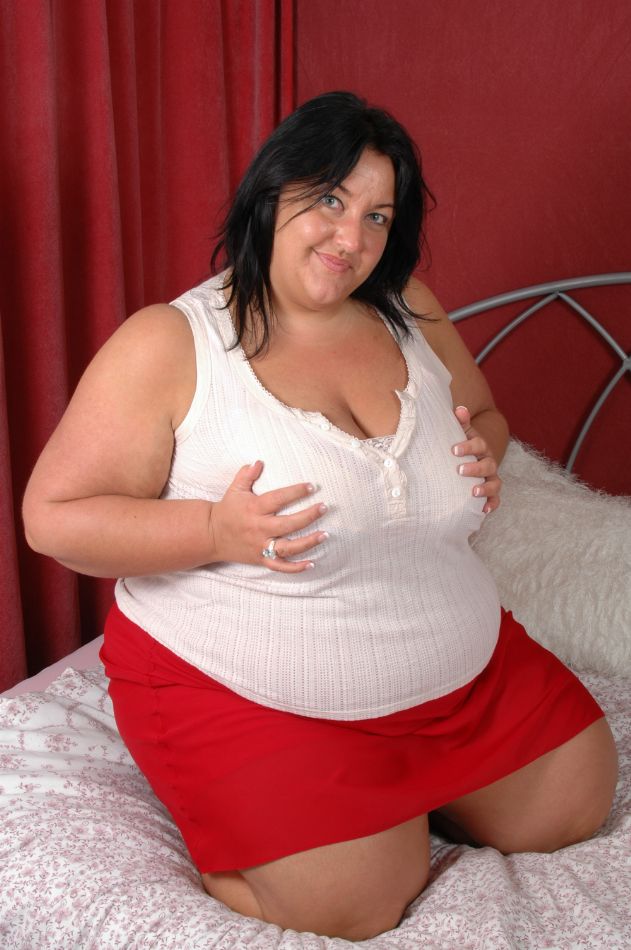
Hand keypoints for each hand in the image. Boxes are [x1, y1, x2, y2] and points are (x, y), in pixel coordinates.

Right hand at [208, 461, 327, 571]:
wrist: (210, 535)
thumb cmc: (227, 510)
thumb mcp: (235, 489)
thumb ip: (247, 475)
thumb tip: (259, 461)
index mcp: (254, 509)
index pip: (278, 499)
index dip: (295, 492)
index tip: (311, 487)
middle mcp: (259, 528)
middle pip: (288, 524)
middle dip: (308, 516)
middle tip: (324, 508)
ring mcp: (260, 546)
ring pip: (287, 547)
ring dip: (308, 542)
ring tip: (324, 534)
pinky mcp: (260, 559)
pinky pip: (280, 566)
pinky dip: (296, 568)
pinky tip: (311, 563)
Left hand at [452, 406, 501, 512]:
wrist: (473, 458)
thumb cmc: (462, 446)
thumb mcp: (461, 433)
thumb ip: (460, 422)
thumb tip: (459, 409)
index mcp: (480, 447)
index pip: (478, 444)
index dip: (468, 446)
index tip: (454, 450)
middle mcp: (488, 462)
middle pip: (488, 464)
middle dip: (475, 468)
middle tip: (459, 470)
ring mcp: (491, 477)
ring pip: (495, 483)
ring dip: (486, 488)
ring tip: (474, 492)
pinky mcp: (491, 493)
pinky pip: (495, 499)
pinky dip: (492, 504)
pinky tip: (484, 510)